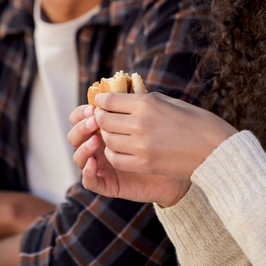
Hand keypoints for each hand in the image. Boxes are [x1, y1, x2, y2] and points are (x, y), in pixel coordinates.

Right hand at [69, 110, 188, 205]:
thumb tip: (120, 81)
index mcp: (106, 127)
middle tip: (93, 122)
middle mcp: (100, 146)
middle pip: (75, 135)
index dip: (82, 112)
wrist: (189, 165)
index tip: (94, 106)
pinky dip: (87, 172)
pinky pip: (90, 181)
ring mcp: (103, 165)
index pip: (82, 118)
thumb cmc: (171, 137)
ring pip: (78, 157)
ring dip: (83, 147)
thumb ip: (133, 103)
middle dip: (81, 127)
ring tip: (95, 141)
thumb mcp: (151, 116)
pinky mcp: (109, 184)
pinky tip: (93, 163)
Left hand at [73, 93, 236, 204]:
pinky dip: (114, 154)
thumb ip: (145, 101)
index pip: (109, 101)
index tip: (102, 103)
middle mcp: (141, 123)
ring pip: (108, 140)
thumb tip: (124, 99)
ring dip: (108, 136)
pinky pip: (117, 159)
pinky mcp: (146, 164)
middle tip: (104, 119)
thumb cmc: (198, 122)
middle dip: (101, 118)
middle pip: (104, 120)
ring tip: (114, 134)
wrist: (218, 150)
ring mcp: (142, 146)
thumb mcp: (171, 102)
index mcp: (147, 103)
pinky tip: (121, 150)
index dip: (101, 102)